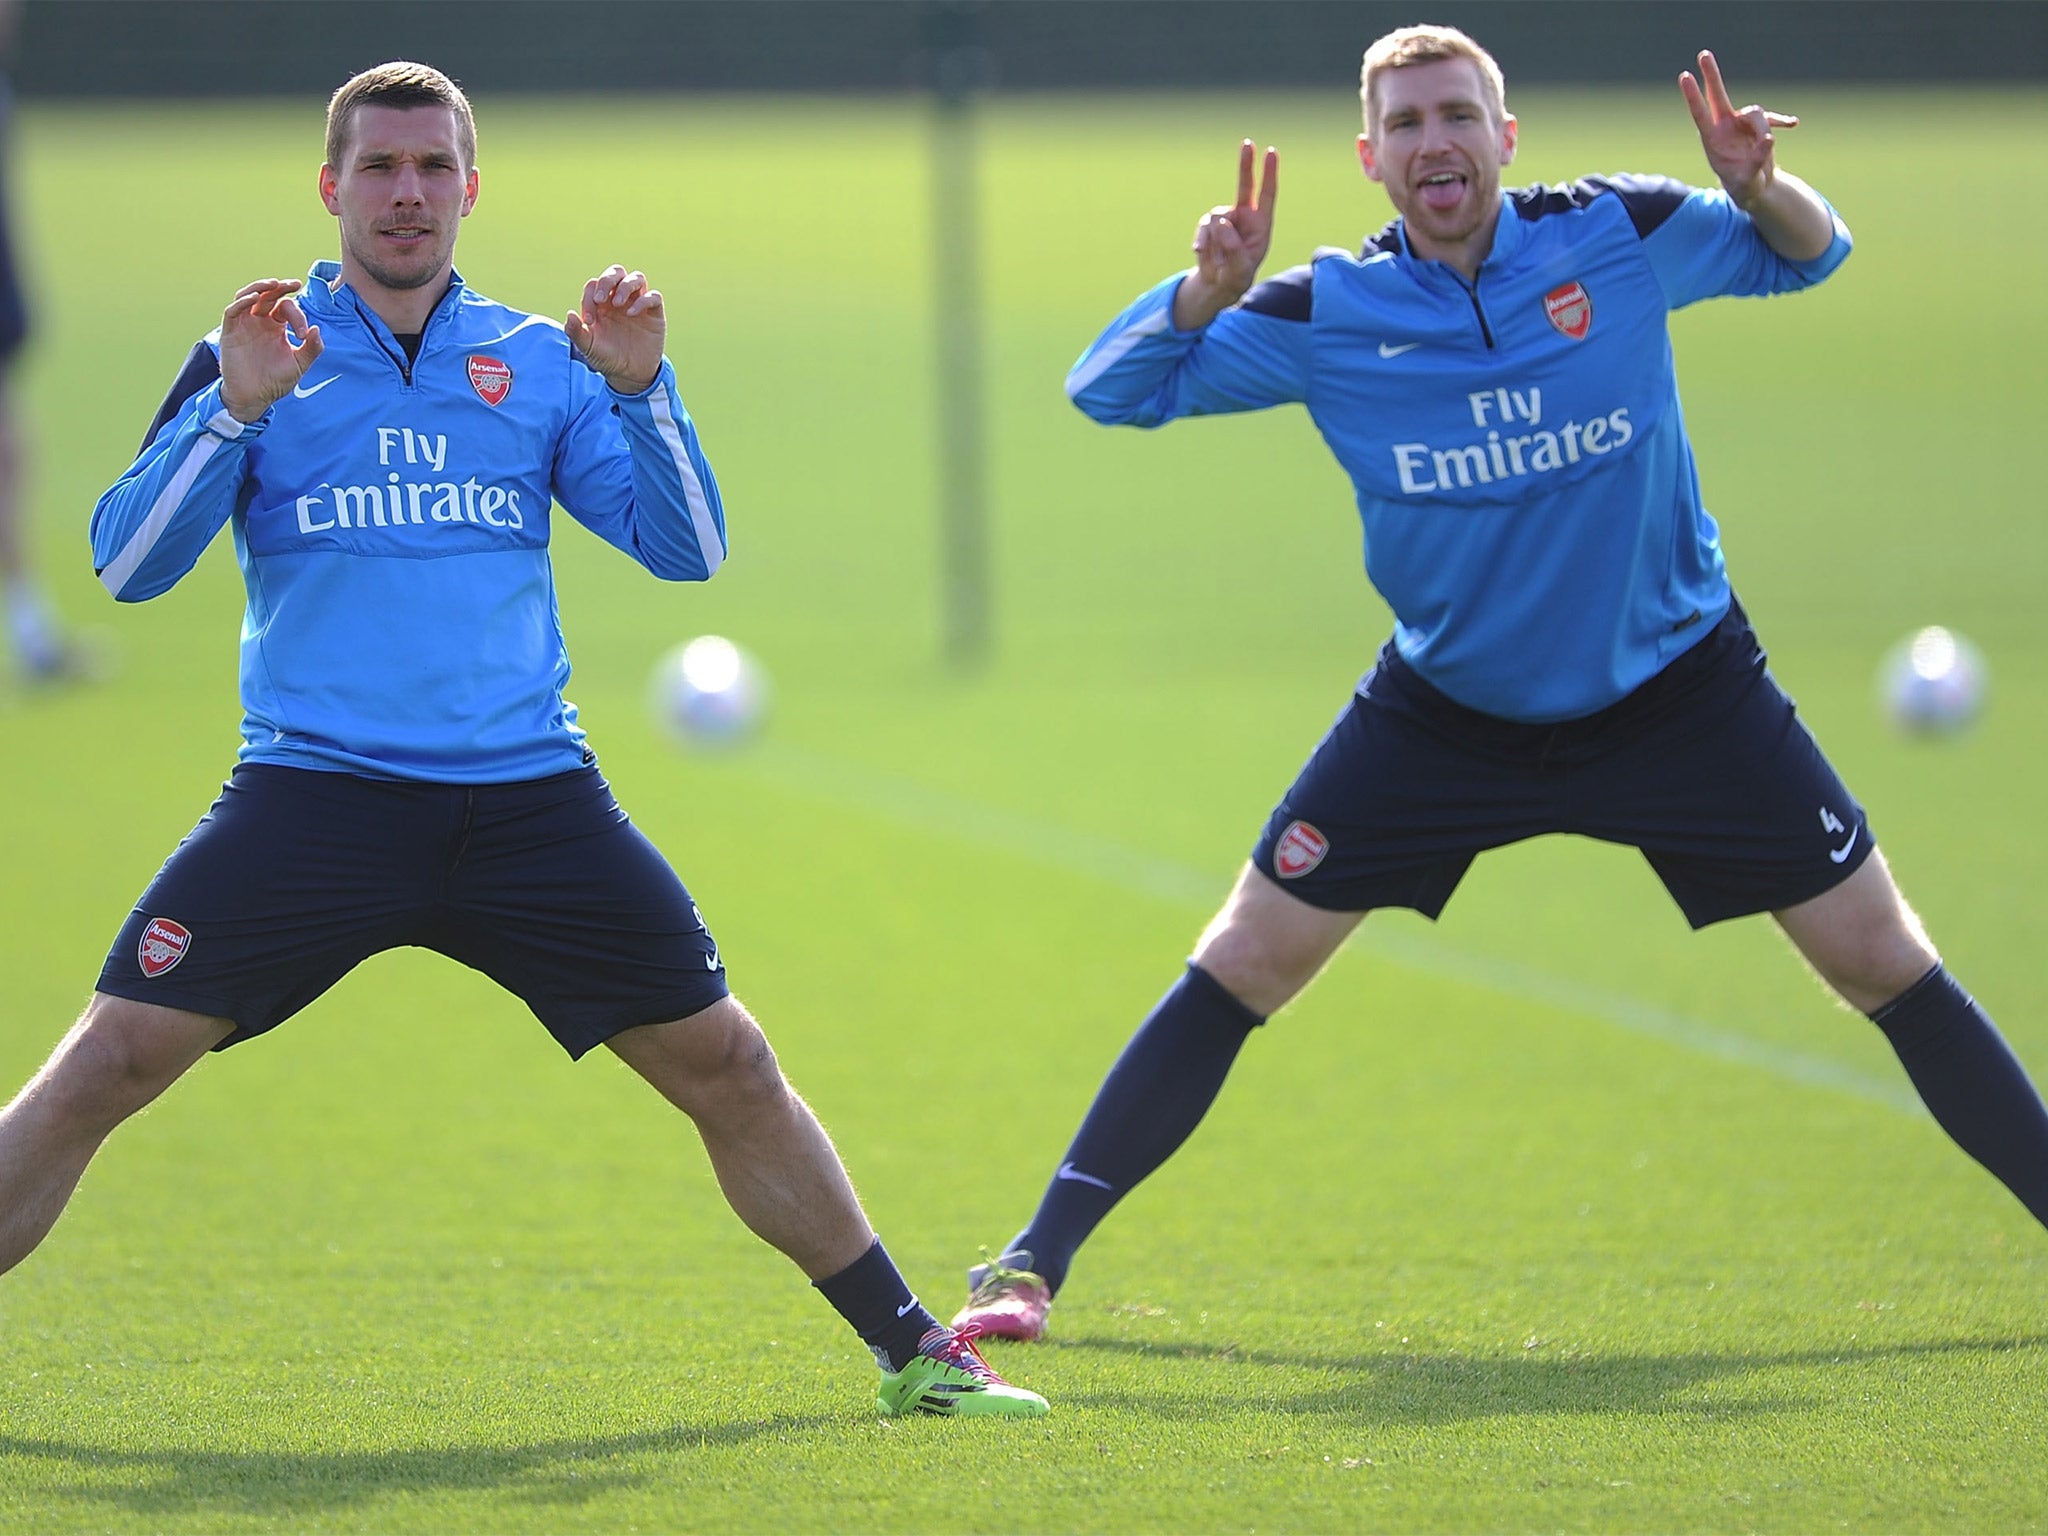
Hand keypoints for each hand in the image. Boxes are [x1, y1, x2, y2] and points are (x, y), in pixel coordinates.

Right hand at [218, 279, 322, 424]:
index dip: (298, 316)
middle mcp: (260, 321)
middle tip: (294, 283)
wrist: (256, 397)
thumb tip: (317, 329)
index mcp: (277, 326)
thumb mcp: (300, 364)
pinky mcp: (230, 332)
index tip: (304, 334)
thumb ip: (312, 349)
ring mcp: (244, 325)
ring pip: (248, 296)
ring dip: (259, 287)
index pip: (287, 308)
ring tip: (273, 283)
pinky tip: (253, 298)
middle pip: (268, 295)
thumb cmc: (277, 380)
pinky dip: (242, 302)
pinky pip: (233, 311)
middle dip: (280, 287)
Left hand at [566, 265, 664, 394]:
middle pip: (616, 272)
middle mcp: (619, 299)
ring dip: (625, 286)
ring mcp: (638, 304)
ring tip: (618, 304)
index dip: (589, 297)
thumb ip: (576, 331)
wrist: (629, 374)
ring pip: (636, 278)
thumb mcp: (587, 347)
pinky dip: (643, 300)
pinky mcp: (654, 313)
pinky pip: (653, 296)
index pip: (594, 285)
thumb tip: (570, 314)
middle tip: (600, 299)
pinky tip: (632, 314)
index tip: (589, 321)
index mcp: (601, 303)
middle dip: (607, 280)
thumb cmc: (606, 358)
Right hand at [1173, 140, 1277, 329]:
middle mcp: (1243, 217)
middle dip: (1246, 164)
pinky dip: (1202, 241)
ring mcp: (1225, 219)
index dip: (1269, 174)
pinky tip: (1200, 253)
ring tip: (1217, 258)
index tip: (1270, 152)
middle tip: (1247, 143)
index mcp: (1261, 225)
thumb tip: (1221, 223)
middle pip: (1244, 185)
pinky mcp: (1208, 226)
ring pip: (1216, 218)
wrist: (1217, 284)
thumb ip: (1233, 249)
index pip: (1267, 194)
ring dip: (1215, 239)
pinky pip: (1204, 229)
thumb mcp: (1240, 270)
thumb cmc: (1237, 277)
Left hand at [1679, 50, 1796, 209]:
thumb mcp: (1748, 179)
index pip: (1700, 113)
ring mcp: (1741, 123)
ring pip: (1756, 113)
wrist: (1755, 187)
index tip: (1685, 76)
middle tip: (1703, 54)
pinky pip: (1772, 119)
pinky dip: (1781, 121)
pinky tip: (1793, 124)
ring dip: (1764, 129)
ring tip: (1766, 149)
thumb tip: (1768, 140)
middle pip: (1718, 95)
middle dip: (1712, 75)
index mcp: (1712, 139)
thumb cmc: (1743, 186)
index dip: (1693, 95)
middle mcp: (1725, 126)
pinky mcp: (1759, 124)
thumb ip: (1757, 161)